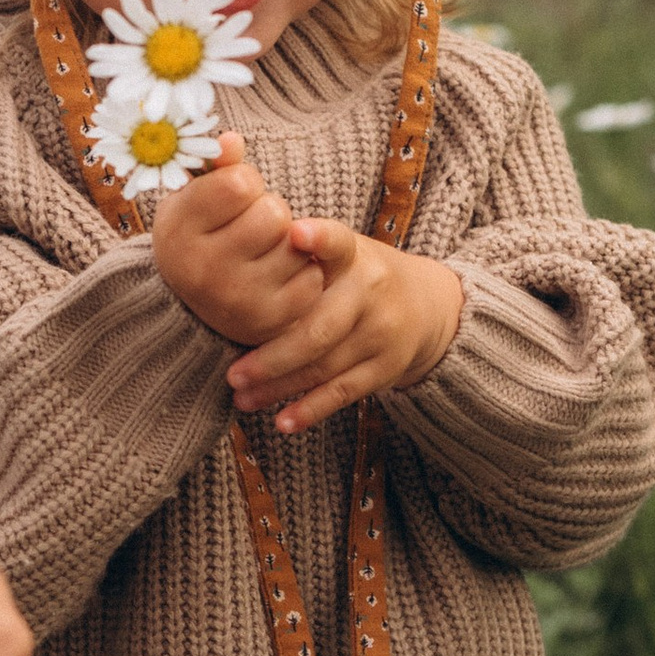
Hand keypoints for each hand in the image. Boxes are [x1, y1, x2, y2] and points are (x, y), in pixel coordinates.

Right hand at [148, 133, 325, 348]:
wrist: (195, 306)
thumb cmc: (200, 235)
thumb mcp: (195, 197)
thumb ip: (215, 166)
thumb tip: (232, 141)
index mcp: (178, 232)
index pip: (240, 183)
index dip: (246, 181)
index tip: (235, 195)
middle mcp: (202, 271)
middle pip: (274, 214)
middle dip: (270, 210)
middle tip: (254, 225)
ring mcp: (236, 301)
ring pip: (296, 245)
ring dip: (290, 241)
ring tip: (264, 250)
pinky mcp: (269, 323)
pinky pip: (312, 277)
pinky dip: (303, 272)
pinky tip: (278, 276)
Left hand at [223, 222, 464, 435]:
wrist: (426, 305)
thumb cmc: (356, 277)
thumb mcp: (340, 254)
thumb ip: (297, 259)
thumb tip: (227, 261)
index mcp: (353, 255)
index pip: (337, 242)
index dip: (319, 239)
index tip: (296, 233)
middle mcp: (370, 290)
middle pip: (318, 327)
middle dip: (272, 356)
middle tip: (232, 374)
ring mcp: (381, 332)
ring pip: (324, 365)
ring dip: (279, 386)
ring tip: (242, 398)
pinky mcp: (387, 367)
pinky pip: (343, 391)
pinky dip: (311, 409)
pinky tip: (282, 422)